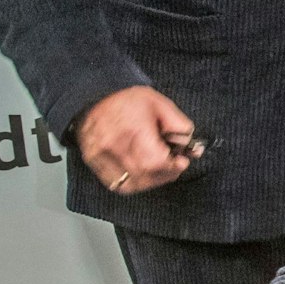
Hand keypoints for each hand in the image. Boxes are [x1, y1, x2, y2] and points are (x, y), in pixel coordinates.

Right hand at [76, 85, 201, 194]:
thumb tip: (190, 146)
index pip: (154, 161)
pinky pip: (117, 185)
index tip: (182, 161)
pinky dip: (135, 183)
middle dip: (166, 174)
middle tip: (174, 166)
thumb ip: (178, 124)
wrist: (94, 98)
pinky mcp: (93, 163)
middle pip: (144, 175)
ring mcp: (100, 157)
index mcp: (132, 129)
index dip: (172, 167)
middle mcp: (113, 146)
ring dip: (152, 181)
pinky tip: (144, 173)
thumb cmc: (129, 101)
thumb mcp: (160, 104)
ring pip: (131, 184)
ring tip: (160, 169)